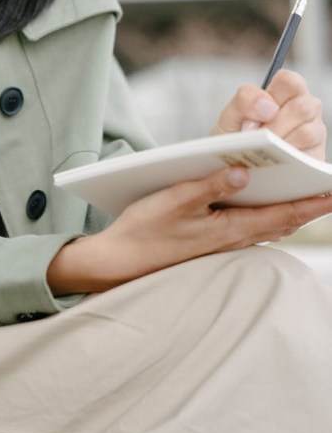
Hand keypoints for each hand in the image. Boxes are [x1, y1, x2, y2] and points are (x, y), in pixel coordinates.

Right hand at [47, 165, 331, 295]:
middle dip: (308, 207)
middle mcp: (234, 240)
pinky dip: (271, 217)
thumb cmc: (145, 230)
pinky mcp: (214, 243)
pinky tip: (268, 208)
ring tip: (309, 197)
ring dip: (291, 212)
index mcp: (230, 229)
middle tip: (330, 191)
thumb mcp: (174, 201)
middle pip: (283, 222)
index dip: (311, 203)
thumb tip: (243, 170)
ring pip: (271, 227)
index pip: (283, 215)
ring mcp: (224, 244)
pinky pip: (255, 230)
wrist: (121, 262)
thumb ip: (210, 186)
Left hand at [212, 68, 326, 160]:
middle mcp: (304, 109)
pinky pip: (309, 158)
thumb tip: (267, 110)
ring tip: (263, 154)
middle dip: (276, 126)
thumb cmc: (234, 136)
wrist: (233, 165)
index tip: (261, 114)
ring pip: (307, 133)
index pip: (289, 81)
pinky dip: (290, 162)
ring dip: (281, 145)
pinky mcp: (316, 157)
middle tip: (258, 139)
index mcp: (283, 92)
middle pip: (302, 107)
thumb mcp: (230, 116)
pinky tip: (274, 166)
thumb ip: (244, 102)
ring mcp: (314, 133)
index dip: (275, 96)